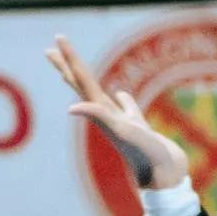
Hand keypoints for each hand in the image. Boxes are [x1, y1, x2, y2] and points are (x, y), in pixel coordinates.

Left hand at [49, 35, 188, 189]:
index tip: (55, 39)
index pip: (81, 79)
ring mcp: (122, 122)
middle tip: (51, 46)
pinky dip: (123, 100)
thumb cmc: (145, 153)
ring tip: (76, 70)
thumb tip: (72, 107)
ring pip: (100, 96)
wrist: (165, 176)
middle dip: (68, 65)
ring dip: (86, 81)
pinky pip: (126, 109)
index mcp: (101, 111)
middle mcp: (107, 115)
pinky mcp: (138, 129)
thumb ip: (98, 117)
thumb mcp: (122, 132)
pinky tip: (120, 96)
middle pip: (82, 84)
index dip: (69, 59)